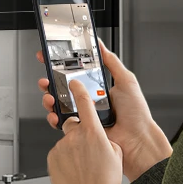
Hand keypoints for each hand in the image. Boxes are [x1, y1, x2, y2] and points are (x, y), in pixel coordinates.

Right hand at [37, 41, 171, 181]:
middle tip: (45, 78)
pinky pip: (61, 122)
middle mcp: (87, 100)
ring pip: (58, 104)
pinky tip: (55, 113)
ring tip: (50, 96)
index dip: (61, 65)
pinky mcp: (79, 129)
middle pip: (61, 87)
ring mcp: (82, 114)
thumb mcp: (126, 80)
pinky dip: (53, 117)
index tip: (50, 56)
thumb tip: (100, 45)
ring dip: (49, 98)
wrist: (137, 139)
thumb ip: (112, 61)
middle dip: (49, 81)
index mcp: (96, 87)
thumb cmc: (136, 113)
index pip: (74, 73)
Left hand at [47, 78, 122, 183]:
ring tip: (83, 167)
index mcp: (93, 133)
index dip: (79, 90)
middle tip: (87, 148)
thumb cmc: (105, 183)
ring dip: (73, 149)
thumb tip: (97, 136)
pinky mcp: (52, 158)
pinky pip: (59, 153)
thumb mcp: (115, 155)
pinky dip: (65, 159)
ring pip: (66, 141)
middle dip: (78, 132)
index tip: (74, 83)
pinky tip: (75, 172)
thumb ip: (105, 138)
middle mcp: (74, 137)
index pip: (84, 102)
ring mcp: (61, 147)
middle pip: (72, 124)